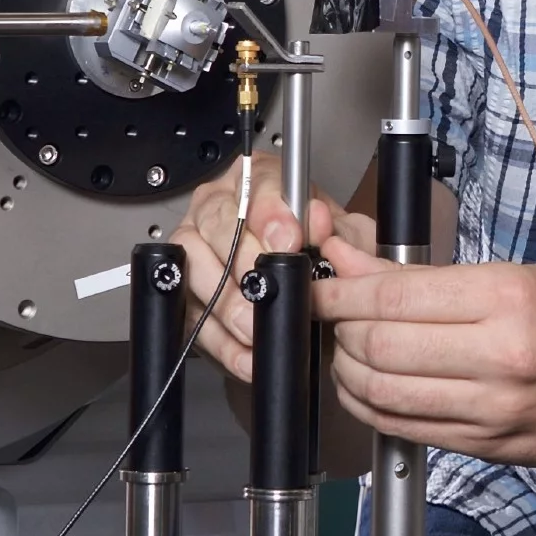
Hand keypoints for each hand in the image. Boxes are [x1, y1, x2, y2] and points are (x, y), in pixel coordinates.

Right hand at [169, 158, 360, 383]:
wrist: (318, 310)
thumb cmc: (326, 265)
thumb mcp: (349, 246)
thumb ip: (342, 230)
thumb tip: (316, 220)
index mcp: (262, 184)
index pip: (256, 182)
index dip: (271, 212)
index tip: (289, 240)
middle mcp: (221, 208)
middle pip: (216, 220)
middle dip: (244, 258)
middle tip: (267, 287)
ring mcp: (197, 247)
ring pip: (193, 262)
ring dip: (226, 301)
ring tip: (254, 327)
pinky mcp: (186, 293)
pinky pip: (191, 313)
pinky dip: (220, 340)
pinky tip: (246, 354)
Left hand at [314, 225, 535, 465]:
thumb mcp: (504, 276)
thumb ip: (418, 276)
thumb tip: (347, 262)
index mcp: (506, 300)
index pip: (392, 297)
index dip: (339, 293)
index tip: (319, 287)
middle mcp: (501, 358)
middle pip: (379, 347)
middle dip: (338, 330)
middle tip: (331, 316)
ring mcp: (494, 411)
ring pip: (382, 394)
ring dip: (346, 372)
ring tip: (346, 350)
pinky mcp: (488, 448)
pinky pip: (405, 430)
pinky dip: (372, 408)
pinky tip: (369, 387)